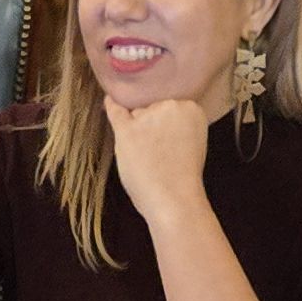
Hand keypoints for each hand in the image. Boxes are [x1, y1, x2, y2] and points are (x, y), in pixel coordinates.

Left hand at [106, 94, 214, 224]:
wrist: (175, 200)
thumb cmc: (184, 178)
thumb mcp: (193, 141)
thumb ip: (179, 125)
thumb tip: (155, 116)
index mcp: (192, 108)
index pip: (171, 107)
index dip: (168, 126)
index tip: (172, 142)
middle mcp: (170, 105)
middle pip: (152, 108)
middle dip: (152, 126)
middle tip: (160, 153)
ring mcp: (147, 117)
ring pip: (136, 115)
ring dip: (137, 131)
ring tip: (147, 157)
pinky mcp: (127, 130)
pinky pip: (115, 111)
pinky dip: (110, 106)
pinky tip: (108, 101)